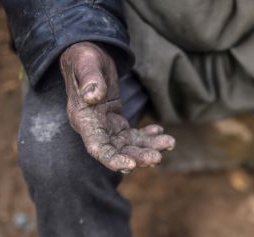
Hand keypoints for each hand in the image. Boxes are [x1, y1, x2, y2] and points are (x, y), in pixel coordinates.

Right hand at [60, 42, 174, 171]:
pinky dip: (147, 136)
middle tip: (157, 157)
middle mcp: (94, 128)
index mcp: (83, 119)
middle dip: (137, 156)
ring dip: (148, 147)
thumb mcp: (86, 63)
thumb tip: (94, 95)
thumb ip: (90, 79)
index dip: (113, 159)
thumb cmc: (84, 57)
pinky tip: (160, 131)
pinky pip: (133, 135)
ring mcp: (105, 126)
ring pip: (128, 145)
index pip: (97, 147)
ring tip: (169, 142)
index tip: (131, 165)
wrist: (86, 54)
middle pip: (117, 151)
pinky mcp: (116, 122)